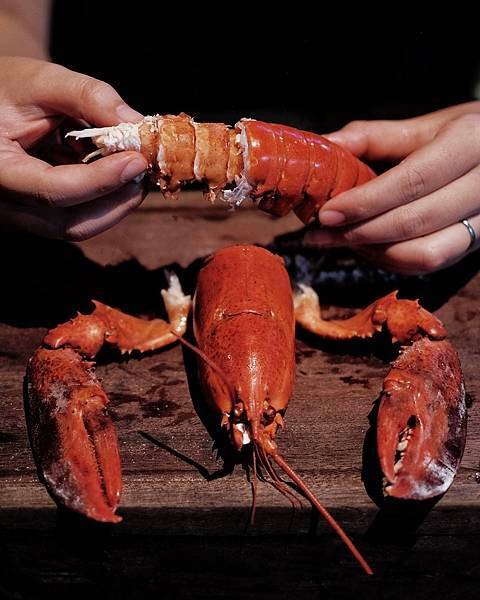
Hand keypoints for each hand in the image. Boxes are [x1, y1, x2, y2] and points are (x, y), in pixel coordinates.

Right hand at [0, 57, 147, 239]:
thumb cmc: (8, 88)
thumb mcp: (41, 79)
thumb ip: (87, 96)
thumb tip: (135, 123)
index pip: (53, 191)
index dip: (101, 179)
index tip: (137, 160)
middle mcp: (4, 204)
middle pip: (70, 223)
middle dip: (116, 199)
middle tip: (144, 170)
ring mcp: (20, 216)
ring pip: (78, 228)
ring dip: (116, 203)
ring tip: (134, 169)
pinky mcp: (37, 217)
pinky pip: (77, 220)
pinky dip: (104, 200)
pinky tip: (114, 172)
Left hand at [304, 102, 479, 273]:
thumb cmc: (466, 136)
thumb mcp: (427, 126)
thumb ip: (375, 136)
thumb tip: (325, 144)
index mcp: (468, 144)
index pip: (411, 182)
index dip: (364, 203)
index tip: (326, 214)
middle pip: (414, 222)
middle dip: (360, 233)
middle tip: (321, 235)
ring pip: (425, 253)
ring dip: (375, 253)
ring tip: (342, 242)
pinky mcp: (477, 244)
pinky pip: (432, 264)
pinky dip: (393, 261)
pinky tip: (369, 248)